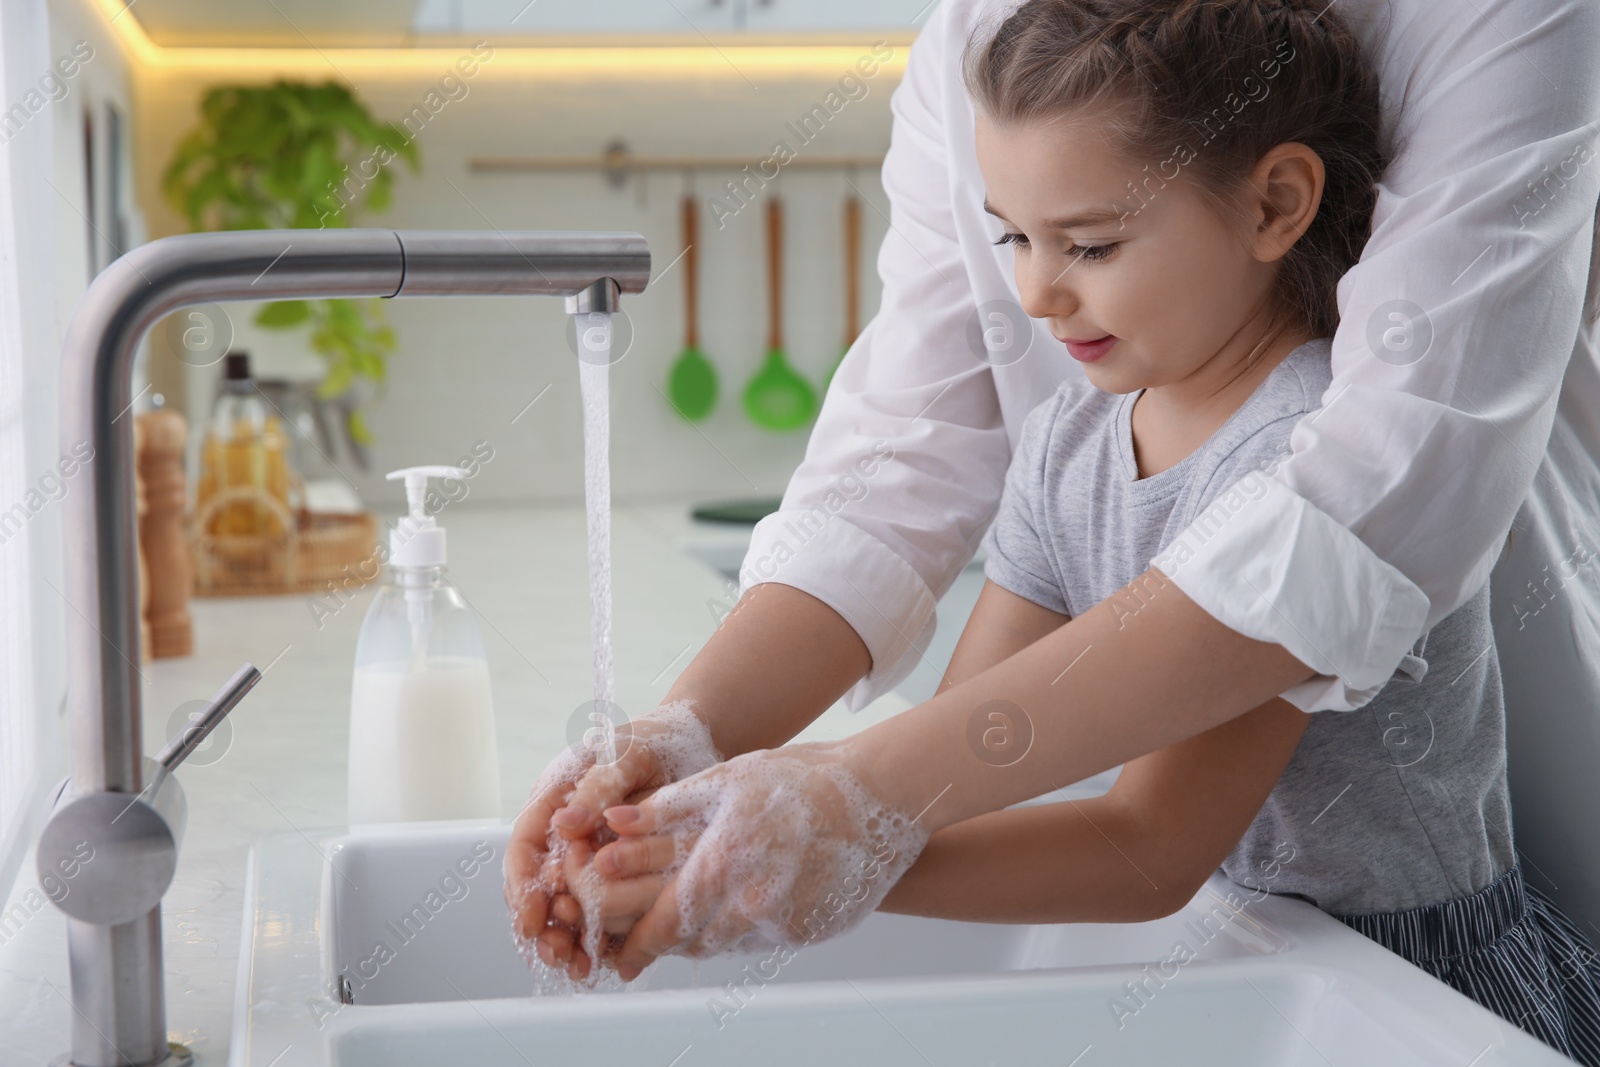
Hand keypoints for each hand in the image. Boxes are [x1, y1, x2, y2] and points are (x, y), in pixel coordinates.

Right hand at [503, 700, 720, 982]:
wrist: (701, 745)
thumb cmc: (656, 741)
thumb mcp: (628, 754)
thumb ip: (597, 786)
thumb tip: (564, 824)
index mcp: (555, 804)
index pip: (525, 850)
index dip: (523, 887)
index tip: (533, 917)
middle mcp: (568, 837)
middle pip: (540, 889)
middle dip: (544, 927)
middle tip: (558, 954)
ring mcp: (594, 859)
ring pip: (569, 908)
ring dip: (570, 941)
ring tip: (579, 968)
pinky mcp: (623, 877)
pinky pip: (606, 913)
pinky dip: (603, 940)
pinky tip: (610, 962)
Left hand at [593, 740, 930, 980]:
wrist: (878, 797)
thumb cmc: (800, 780)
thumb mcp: (727, 780)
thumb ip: (665, 807)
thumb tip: (611, 821)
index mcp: (724, 863)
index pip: (664, 921)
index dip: (635, 941)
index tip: (617, 952)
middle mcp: (752, 902)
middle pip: (690, 942)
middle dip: (660, 945)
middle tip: (638, 946)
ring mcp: (784, 922)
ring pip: (723, 946)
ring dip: (697, 939)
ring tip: (682, 925)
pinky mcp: (809, 931)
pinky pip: (759, 942)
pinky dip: (737, 932)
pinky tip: (732, 911)